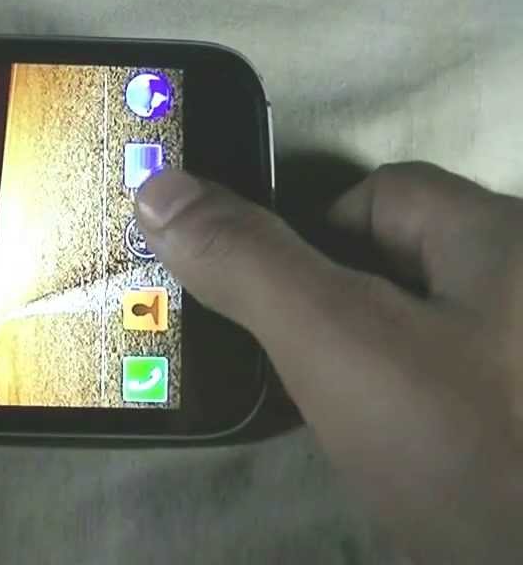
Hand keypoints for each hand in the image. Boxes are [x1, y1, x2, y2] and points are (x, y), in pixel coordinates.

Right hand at [136, 163, 522, 561]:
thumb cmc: (455, 441)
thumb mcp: (337, 343)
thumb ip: (250, 262)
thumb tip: (158, 190)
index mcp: (501, 239)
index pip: (381, 195)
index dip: (308, 239)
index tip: (275, 308)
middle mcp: (521, 293)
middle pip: (398, 265)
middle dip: (333, 309)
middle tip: (302, 370)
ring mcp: (517, 364)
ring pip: (416, 332)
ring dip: (366, 366)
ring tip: (342, 418)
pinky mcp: (509, 419)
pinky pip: (445, 388)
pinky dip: (407, 411)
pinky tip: (394, 456)